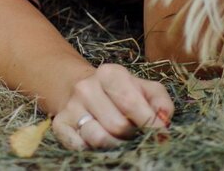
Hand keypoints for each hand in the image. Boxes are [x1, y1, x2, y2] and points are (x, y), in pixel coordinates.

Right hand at [51, 63, 172, 149]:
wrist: (83, 90)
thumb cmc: (120, 92)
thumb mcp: (144, 88)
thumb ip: (160, 101)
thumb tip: (163, 120)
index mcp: (109, 73)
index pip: (131, 102)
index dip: (149, 123)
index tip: (160, 134)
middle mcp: (86, 87)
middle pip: (117, 125)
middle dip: (132, 136)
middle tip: (137, 135)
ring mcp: (71, 106)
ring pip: (99, 138)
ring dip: (116, 145)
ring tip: (122, 140)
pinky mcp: (60, 125)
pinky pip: (80, 147)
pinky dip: (94, 150)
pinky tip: (102, 141)